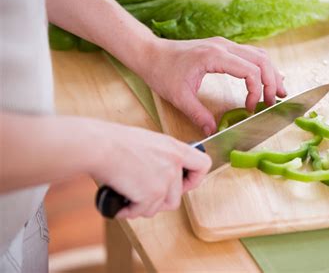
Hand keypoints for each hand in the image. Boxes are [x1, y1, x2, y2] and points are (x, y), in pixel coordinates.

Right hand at [89, 120, 210, 217]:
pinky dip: (129, 210)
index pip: (203, 165)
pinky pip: (142, 211)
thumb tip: (161, 175)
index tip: (183, 183)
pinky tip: (120, 202)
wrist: (100, 147)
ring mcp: (164, 180)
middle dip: (159, 200)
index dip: (194, 179)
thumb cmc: (116, 142)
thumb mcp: (149, 142)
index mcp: (175, 149)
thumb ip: (162, 158)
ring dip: (143, 206)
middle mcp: (174, 164)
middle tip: (144, 195)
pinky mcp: (152, 194)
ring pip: (159, 207)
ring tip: (129, 197)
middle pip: (177, 196)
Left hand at [139, 37, 286, 135]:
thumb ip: (198, 115)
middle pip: (261, 60)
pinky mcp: (222, 47)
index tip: (251, 108)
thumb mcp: (179, 97)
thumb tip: (213, 132)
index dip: (256, 91)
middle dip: (272, 81)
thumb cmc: (162, 72)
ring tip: (279, 91)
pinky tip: (266, 78)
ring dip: (270, 72)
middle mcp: (223, 46)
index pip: (250, 70)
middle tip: (275, 102)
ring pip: (258, 54)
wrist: (150, 53)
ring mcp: (224, 44)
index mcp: (214, 56)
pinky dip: (261, 66)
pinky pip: (249, 53)